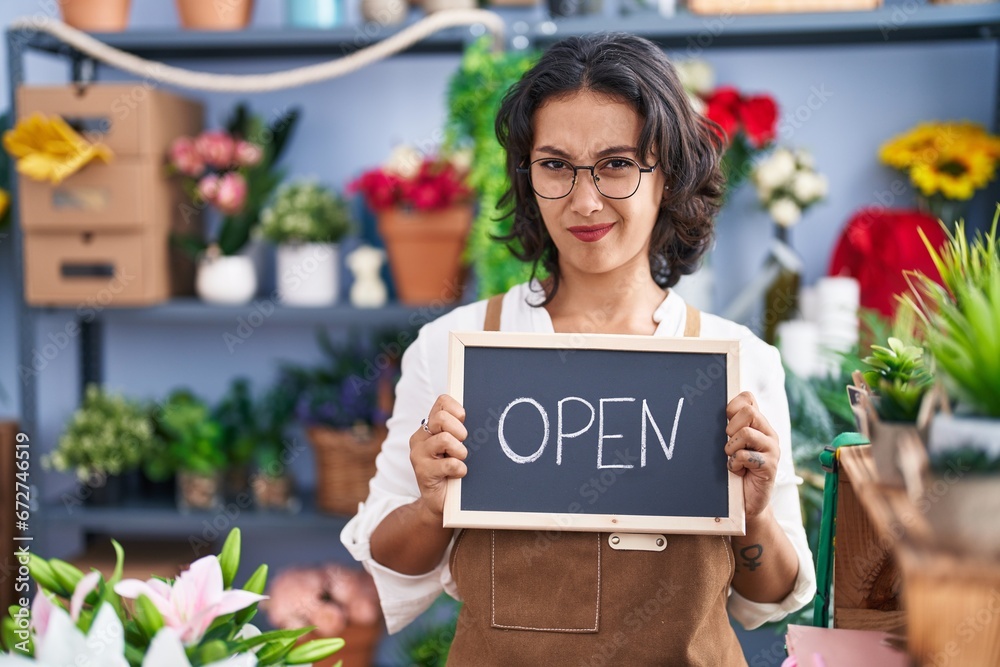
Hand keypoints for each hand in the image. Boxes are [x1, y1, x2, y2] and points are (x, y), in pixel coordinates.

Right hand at [409, 394, 467, 519]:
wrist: (442, 501)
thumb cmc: (453, 470)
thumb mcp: (457, 446)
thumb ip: (460, 430)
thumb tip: (484, 414)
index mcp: (429, 427)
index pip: (442, 401)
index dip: (457, 410)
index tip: (464, 422)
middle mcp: (420, 437)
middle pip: (440, 418)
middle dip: (459, 431)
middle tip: (463, 444)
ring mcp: (418, 454)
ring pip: (444, 439)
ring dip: (460, 451)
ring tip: (461, 460)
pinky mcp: (422, 471)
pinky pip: (449, 463)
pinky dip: (460, 469)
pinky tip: (458, 474)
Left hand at [724, 391, 778, 519]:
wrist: (746, 502)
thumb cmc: (736, 471)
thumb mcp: (731, 445)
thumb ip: (729, 427)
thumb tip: (709, 408)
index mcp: (759, 425)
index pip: (748, 398)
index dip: (732, 407)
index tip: (726, 424)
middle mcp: (768, 433)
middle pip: (748, 411)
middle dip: (730, 427)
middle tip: (729, 445)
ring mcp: (772, 449)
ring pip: (745, 432)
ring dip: (731, 448)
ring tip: (733, 459)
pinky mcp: (770, 466)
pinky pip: (743, 455)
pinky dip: (734, 464)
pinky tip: (737, 471)